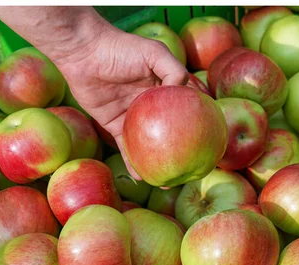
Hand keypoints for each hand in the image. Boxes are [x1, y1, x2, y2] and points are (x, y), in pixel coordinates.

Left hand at [53, 28, 187, 178]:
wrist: (85, 53)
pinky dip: (132, 162)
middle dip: (181, 148)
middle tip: (193, 167)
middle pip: (170, 129)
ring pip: (149, 143)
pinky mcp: (114, 124)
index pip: (188, 105)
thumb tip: (185, 90)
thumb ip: (172, 69)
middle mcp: (151, 104)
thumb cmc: (121, 48)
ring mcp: (133, 116)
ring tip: (168, 181)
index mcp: (165, 86)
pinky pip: (125, 147)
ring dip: (157, 161)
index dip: (200, 120)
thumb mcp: (153, 53)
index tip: (213, 138)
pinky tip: (140, 176)